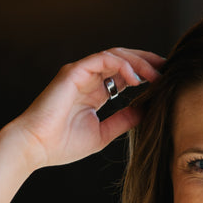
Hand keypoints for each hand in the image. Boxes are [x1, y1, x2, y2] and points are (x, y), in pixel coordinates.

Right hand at [9, 47, 164, 169]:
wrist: (36, 147)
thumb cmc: (62, 144)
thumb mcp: (103, 134)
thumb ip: (123, 120)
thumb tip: (145, 111)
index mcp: (93, 92)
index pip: (123, 74)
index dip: (144, 74)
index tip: (164, 81)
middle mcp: (87, 78)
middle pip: (122, 60)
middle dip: (146, 63)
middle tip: (167, 70)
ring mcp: (80, 72)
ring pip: (115, 55)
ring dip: (138, 62)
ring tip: (156, 75)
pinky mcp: (73, 71)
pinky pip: (103, 59)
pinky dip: (122, 65)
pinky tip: (136, 79)